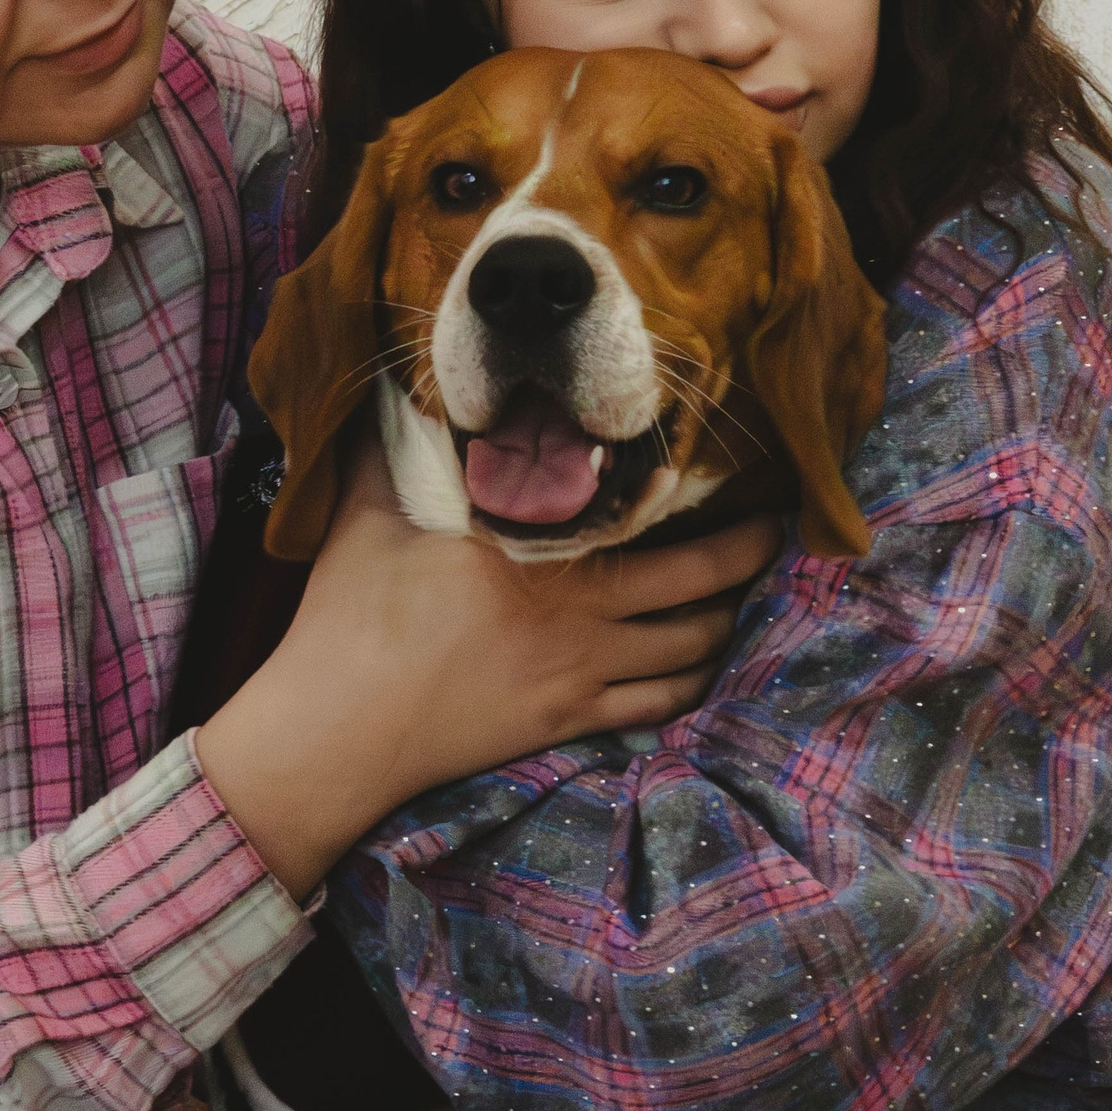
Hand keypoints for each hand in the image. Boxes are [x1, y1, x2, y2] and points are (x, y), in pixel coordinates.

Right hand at [196, 446, 781, 895]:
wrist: (341, 723)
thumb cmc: (351, 612)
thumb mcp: (371, 509)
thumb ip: (399, 444)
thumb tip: (399, 387)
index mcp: (543, 546)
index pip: (654, 517)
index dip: (713, 500)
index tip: (741, 474)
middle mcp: (582, 610)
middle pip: (704, 584)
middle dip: (750, 556)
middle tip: (770, 532)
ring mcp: (581, 671)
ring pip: (694, 649)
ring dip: (725, 621)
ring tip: (734, 596)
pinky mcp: (568, 720)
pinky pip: (660, 705)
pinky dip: (690, 683)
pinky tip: (694, 665)